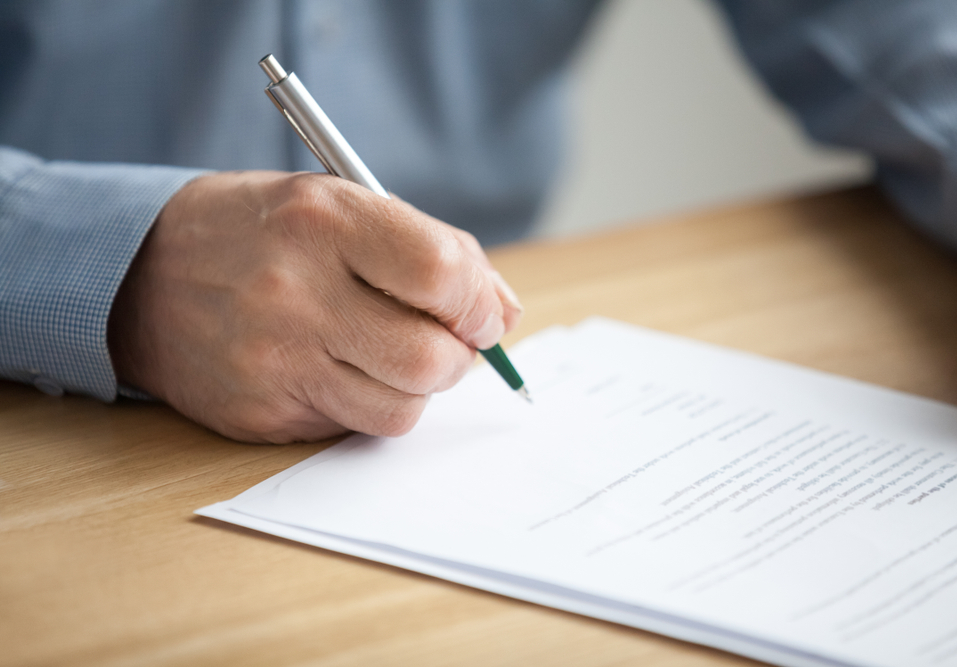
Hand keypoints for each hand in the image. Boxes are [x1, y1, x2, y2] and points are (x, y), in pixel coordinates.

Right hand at [108, 171, 522, 442]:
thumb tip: (503, 314)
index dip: (479, 302)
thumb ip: (427, 251)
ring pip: (400, 409)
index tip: (480, 312)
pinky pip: (351, 427)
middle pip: (430, 358)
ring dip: (417, 389)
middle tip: (446, 342)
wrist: (139, 274)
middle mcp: (295, 292)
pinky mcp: (260, 412)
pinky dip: (366, 405)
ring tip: (390, 355)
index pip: (441, 274)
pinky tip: (339, 371)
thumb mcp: (336, 205)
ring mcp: (273, 360)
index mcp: (323, 220)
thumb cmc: (259, 232)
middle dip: (459, 357)